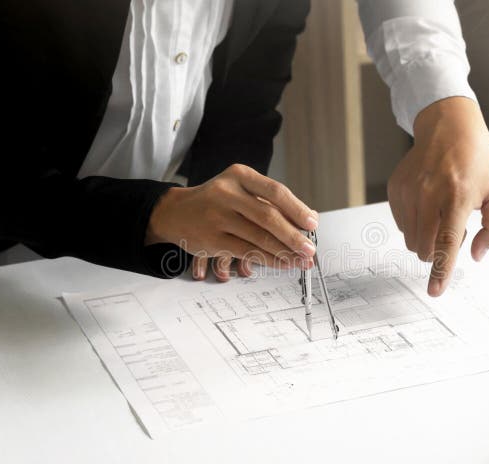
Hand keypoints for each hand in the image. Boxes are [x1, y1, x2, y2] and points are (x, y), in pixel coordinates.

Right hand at [146, 163, 318, 280]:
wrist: (175, 212)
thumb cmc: (217, 201)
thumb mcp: (240, 189)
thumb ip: (270, 200)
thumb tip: (308, 218)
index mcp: (240, 175)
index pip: (275, 191)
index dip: (297, 209)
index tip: (313, 224)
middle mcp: (227, 192)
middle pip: (268, 216)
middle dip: (293, 236)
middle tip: (310, 249)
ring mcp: (217, 216)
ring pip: (259, 237)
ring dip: (284, 252)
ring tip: (301, 260)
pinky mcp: (212, 239)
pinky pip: (247, 251)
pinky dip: (268, 259)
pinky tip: (282, 263)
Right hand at [387, 97, 488, 296]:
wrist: (449, 126)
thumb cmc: (477, 159)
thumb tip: (475, 255)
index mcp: (458, 196)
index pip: (447, 242)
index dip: (441, 270)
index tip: (434, 291)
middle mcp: (429, 194)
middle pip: (425, 248)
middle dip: (438, 250)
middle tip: (455, 224)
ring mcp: (408, 191)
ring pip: (411, 240)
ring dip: (427, 237)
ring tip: (442, 210)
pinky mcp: (395, 189)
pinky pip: (401, 224)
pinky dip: (415, 223)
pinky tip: (428, 201)